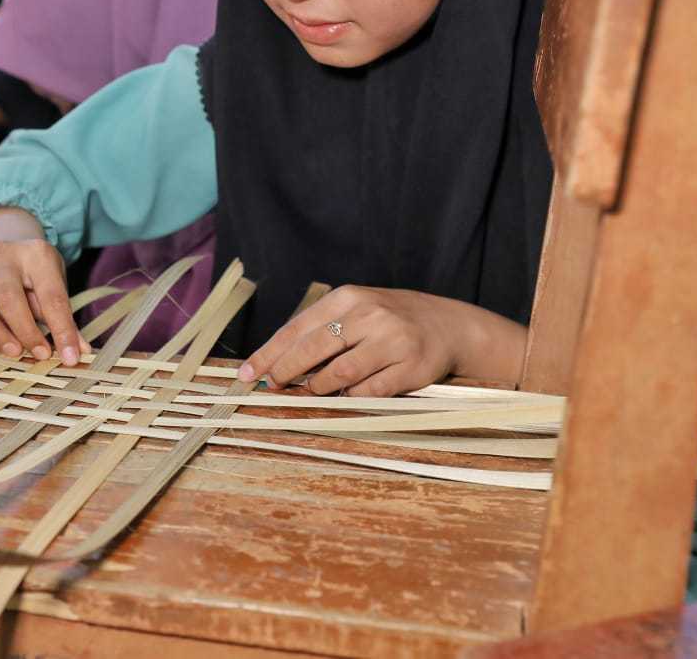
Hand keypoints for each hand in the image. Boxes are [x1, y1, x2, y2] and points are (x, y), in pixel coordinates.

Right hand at [0, 208, 88, 364]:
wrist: (7, 251)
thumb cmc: (35, 275)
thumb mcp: (56, 287)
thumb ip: (65, 320)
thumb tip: (78, 353)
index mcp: (35, 254)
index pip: (51, 295)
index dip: (62, 329)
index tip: (70, 358)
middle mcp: (1, 256)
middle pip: (7, 296)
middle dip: (25, 331)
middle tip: (40, 355)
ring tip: (14, 352)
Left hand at [235, 285, 527, 396]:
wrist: (449, 325)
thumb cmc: (389, 320)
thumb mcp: (356, 310)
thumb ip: (320, 331)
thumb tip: (274, 364)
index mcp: (348, 297)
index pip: (297, 328)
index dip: (269, 353)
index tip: (247, 374)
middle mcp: (370, 315)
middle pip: (314, 350)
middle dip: (286, 372)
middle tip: (271, 388)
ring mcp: (392, 341)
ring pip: (339, 375)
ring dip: (318, 389)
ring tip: (310, 392)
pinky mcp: (411, 368)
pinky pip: (368, 392)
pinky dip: (350, 399)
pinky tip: (343, 398)